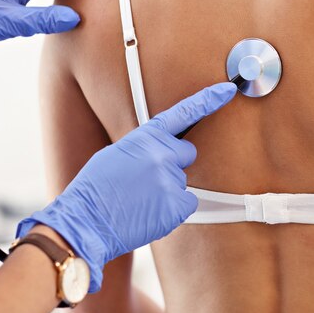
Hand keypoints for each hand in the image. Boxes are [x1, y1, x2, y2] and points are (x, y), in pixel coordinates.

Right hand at [17, 82, 237, 291]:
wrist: (85, 222)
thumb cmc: (94, 190)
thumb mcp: (116, 154)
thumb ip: (144, 147)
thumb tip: (159, 150)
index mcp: (145, 137)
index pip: (183, 113)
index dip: (208, 101)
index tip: (228, 91)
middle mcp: (162, 154)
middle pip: (187, 154)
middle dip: (174, 163)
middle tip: (149, 180)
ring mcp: (171, 180)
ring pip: (182, 182)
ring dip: (168, 190)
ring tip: (140, 200)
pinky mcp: (178, 205)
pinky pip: (187, 203)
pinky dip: (173, 210)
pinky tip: (150, 212)